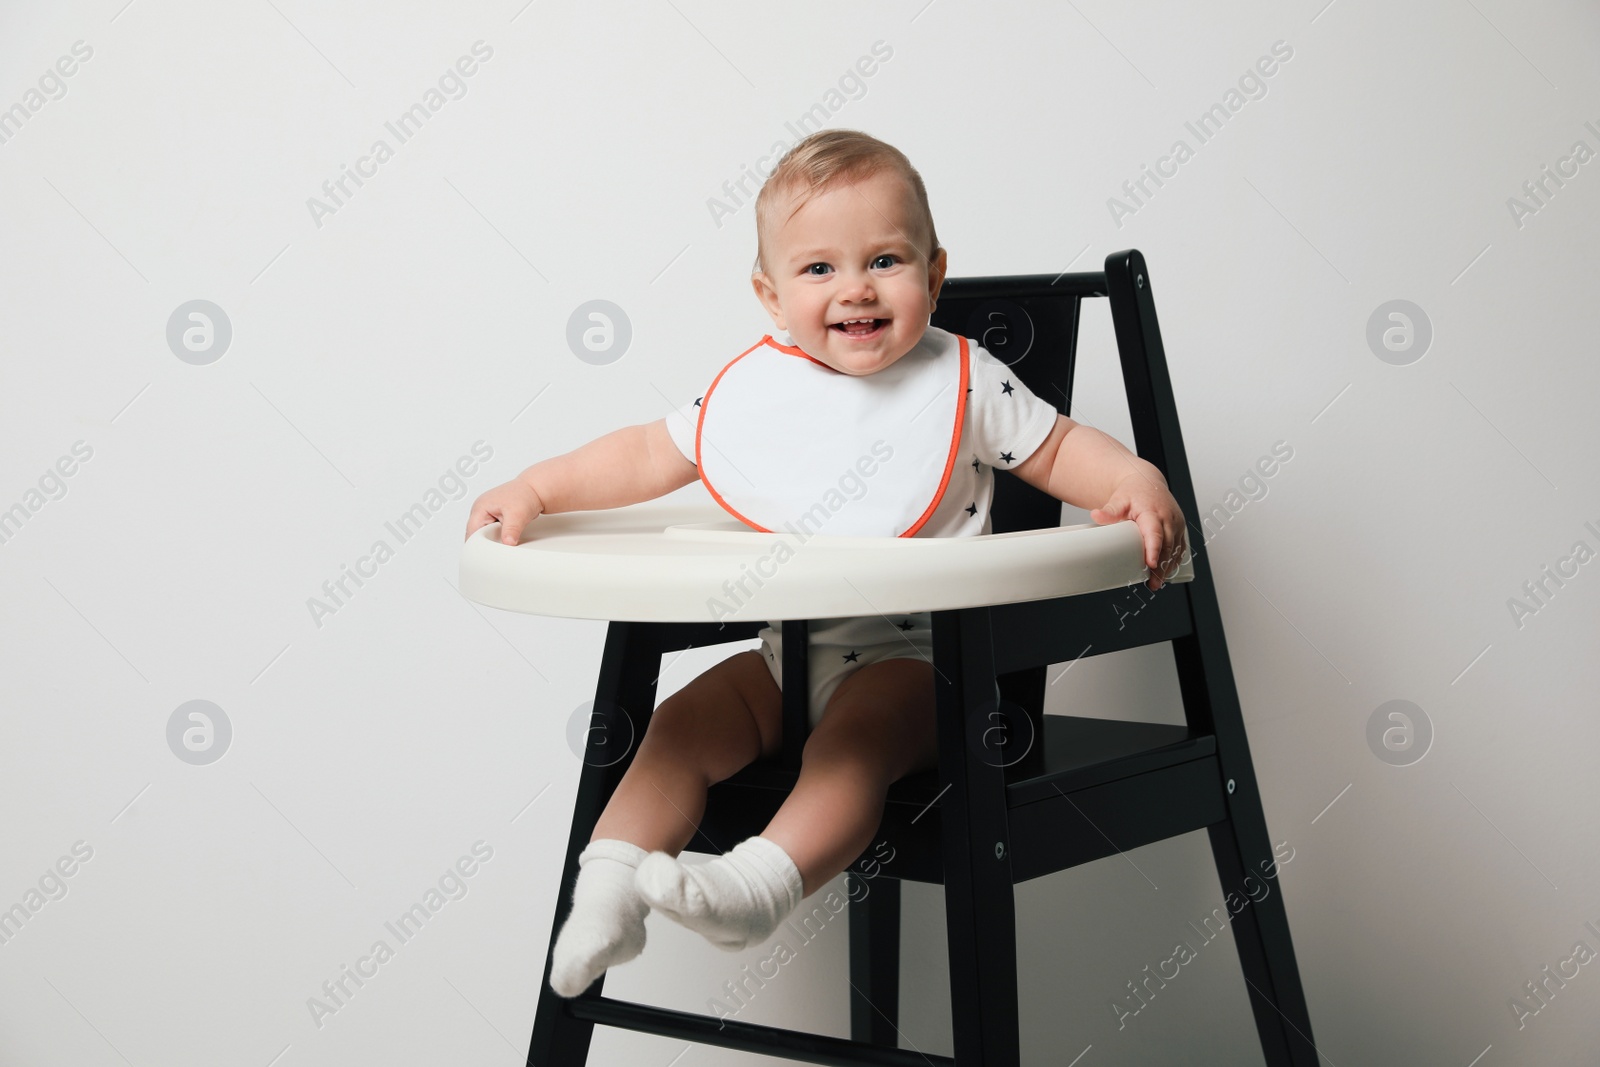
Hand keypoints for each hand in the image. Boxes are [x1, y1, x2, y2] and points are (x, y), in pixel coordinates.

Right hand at [465, 477, 544, 544]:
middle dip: (486, 543)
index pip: (471, 533)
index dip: (478, 545)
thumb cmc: (525, 495)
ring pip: (484, 534)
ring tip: (505, 540)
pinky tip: (507, 537)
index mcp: (480, 508)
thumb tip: (507, 543)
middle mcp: (481, 510)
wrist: (535, 490)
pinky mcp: (494, 518)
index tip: (487, 554)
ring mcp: (487, 514)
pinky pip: (492, 532)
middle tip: (498, 549)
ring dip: (493, 540)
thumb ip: (511, 530)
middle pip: (476, 535)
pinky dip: (498, 536)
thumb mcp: (517, 514)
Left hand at [1090, 470, 1187, 590]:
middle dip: (1162, 566)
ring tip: (1157, 582)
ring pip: (1176, 549)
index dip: (1154, 549)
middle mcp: (1169, 518)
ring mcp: (1177, 524)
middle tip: (1153, 583)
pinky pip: (1180, 547)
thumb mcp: (1119, 499)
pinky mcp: (1179, 529)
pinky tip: (1166, 572)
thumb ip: (1110, 510)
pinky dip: (1174, 561)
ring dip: (1168, 567)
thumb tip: (1096, 515)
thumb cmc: (1134, 491)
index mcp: (1153, 512)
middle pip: (1167, 546)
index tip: (1151, 564)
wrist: (1148, 482)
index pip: (1155, 533)